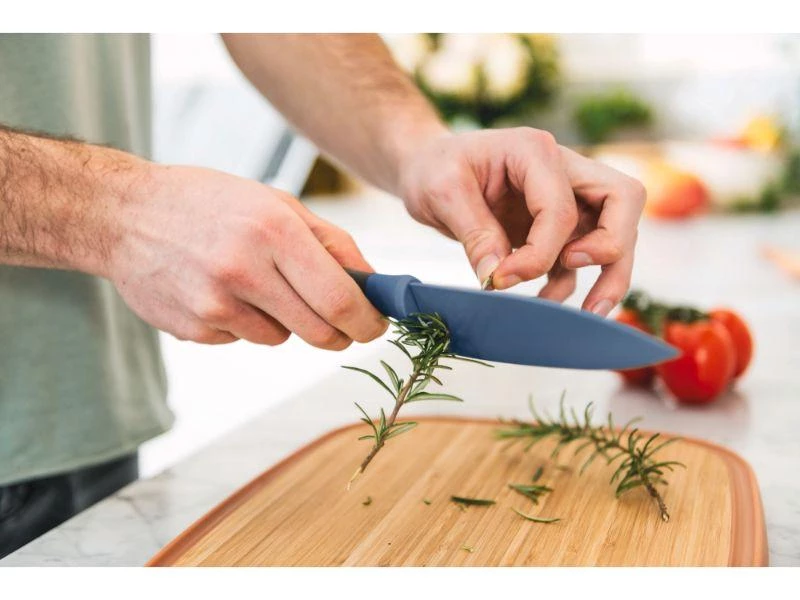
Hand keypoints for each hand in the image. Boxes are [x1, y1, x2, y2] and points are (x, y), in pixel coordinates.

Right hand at [106, 164, 386, 346]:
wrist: (125, 215)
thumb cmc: (211, 203)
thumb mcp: (276, 203)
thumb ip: (331, 243)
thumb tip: (372, 284)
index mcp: (273, 230)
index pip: (339, 299)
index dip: (367, 321)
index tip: (376, 325)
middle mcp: (244, 270)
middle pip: (318, 331)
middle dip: (340, 332)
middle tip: (342, 324)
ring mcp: (214, 303)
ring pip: (282, 338)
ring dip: (287, 321)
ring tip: (259, 283)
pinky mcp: (194, 328)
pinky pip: (244, 339)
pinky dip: (247, 323)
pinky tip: (223, 291)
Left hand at [398, 128, 645, 315]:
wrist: (426, 168)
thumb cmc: (433, 168)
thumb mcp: (441, 192)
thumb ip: (473, 233)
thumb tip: (496, 278)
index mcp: (534, 151)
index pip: (560, 207)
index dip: (540, 251)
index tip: (500, 278)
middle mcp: (562, 169)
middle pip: (622, 201)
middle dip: (613, 248)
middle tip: (583, 280)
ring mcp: (564, 198)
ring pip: (616, 231)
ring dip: (610, 274)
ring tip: (590, 315)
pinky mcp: (555, 227)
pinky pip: (580, 257)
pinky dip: (572, 284)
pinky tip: (546, 305)